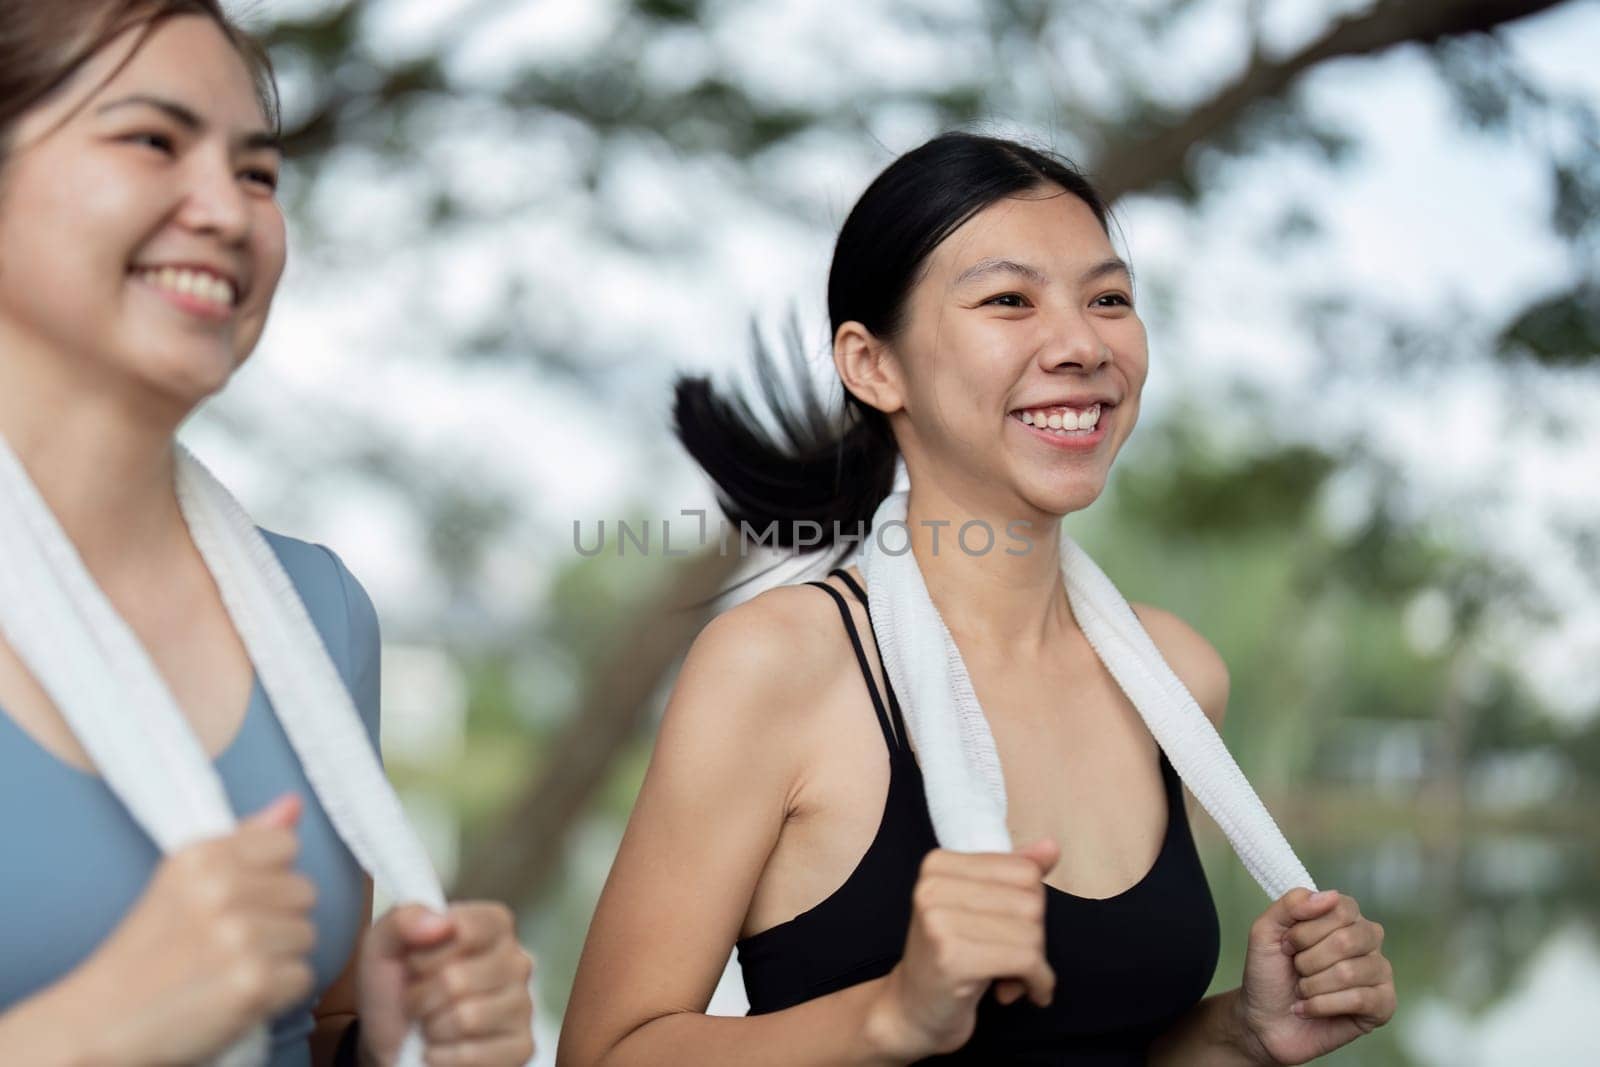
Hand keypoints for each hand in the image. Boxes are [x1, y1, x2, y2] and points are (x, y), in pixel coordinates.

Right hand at [73, 794, 316, 1063]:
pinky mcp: (253, 981)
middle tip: (228, 943)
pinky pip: (303, 977)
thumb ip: (245, 840)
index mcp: (203, 855)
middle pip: (304, 892)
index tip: (236, 901)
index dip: (269, 877)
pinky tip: (236, 995)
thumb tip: (294, 804)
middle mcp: (222, 888)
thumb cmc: (147, 953)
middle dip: (276, 919)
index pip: (286, 844)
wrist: (100, 1023)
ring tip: (228, 969)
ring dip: (278, 958)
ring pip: (307, 935)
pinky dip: (277, 994)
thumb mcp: (182, 880)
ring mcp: (239, 935)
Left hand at [356, 901, 535, 1066]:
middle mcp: (518, 961)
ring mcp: (524, 1006)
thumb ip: (403, 919)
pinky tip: (441, 1049)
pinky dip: (442, 1057)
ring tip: (430, 1023)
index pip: (462, 930)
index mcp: (493, 926)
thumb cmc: (396, 987)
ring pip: (466, 1018)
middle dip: (422, 997)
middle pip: (457, 979)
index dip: (425, 954)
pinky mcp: (522, 1047)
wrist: (391, 1039)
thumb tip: (441, 923)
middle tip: (418, 1001)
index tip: (415, 963)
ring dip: (432, 1027)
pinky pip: (472, 1055)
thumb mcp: (383, 945)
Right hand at [867, 839, 1057, 1059]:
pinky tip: (1028, 993)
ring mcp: (938, 921)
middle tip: (1012, 959)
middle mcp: (933, 886)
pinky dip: (1039, 982)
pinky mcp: (952, 958)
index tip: (1013, 930)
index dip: (1031, 905)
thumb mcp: (980, 907)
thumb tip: (1051, 848)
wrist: (912, 1010)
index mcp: (938, 864)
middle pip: (1031, 901)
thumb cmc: (951, 957)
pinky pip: (1026, 961)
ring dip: (1035, 964)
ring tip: (1010, 977)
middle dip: (1035, 937)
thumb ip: (1013, 874)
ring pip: (1031, 933)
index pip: (1024, 871)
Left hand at [1235, 888, 1395, 1064]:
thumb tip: (1330, 896)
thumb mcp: (1265, 932)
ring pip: (1350, 972)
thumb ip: (1291, 904)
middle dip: (1308, 960)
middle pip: (1347, 939)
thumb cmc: (1268, 975)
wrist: (1263, 1020)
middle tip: (1296, 970)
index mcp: (1343, 917)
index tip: (1286, 945)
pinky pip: (1359, 999)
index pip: (1341, 909)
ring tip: (1303, 991)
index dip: (1306, 930)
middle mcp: (1366, 940)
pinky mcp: (1383, 1005)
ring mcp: (1378, 972)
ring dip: (1313, 986)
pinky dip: (1322, 1005)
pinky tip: (1309, 1009)